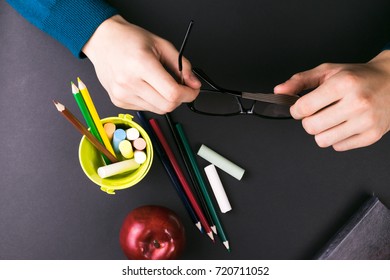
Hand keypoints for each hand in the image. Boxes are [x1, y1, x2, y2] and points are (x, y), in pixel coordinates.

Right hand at [82, 15, 200, 113]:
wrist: (102, 40)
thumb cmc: (129, 39)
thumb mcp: (162, 45)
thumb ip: (182, 65)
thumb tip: (194, 84)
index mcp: (141, 64)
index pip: (172, 93)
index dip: (189, 94)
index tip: (193, 89)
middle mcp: (129, 83)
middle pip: (167, 106)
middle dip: (180, 99)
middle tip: (181, 87)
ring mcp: (122, 95)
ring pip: (158, 110)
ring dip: (166, 100)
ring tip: (160, 83)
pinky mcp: (119, 102)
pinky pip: (146, 108)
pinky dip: (153, 100)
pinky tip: (147, 86)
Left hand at [274, 50, 389, 150]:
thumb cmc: (357, 77)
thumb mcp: (327, 72)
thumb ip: (300, 81)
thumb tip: (278, 91)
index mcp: (343, 84)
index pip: (304, 108)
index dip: (296, 110)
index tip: (301, 108)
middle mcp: (357, 103)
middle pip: (311, 127)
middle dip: (308, 121)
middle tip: (318, 112)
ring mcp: (366, 121)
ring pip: (322, 140)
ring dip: (321, 131)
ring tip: (332, 118)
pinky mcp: (372, 135)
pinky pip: (338, 146)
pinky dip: (337, 138)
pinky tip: (345, 124)